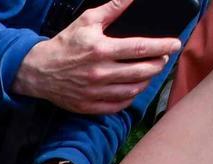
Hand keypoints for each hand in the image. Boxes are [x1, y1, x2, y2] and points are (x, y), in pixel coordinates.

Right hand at [15, 0, 180, 115]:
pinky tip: (134, 87)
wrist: (37, 71)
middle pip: (141, 71)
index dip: (162, 46)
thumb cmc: (64, 44)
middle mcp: (99, 72)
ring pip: (132, 90)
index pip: (140, 48)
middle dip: (158, 64)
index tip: (175, 44)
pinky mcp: (88, 105)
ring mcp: (94, 92)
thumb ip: (113, 8)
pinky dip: (130, 97)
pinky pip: (118, 105)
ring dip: (147, 80)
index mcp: (101, 49)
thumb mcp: (87, 20)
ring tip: (150, 72)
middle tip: (163, 58)